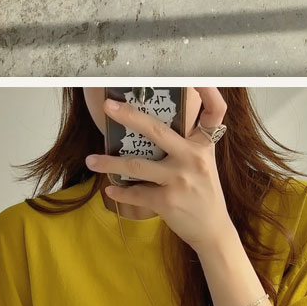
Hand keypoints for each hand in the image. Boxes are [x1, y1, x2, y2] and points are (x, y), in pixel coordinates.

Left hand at [98, 94, 226, 247]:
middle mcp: (193, 158)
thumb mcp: (204, 162)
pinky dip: (119, 191)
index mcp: (203, 144)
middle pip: (157, 131)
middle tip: (108, 106)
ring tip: (91, 160)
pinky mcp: (168, 202)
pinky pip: (136, 193)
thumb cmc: (204, 191)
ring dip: (109, 162)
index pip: (215, 111)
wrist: (213, 230)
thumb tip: (150, 123)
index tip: (194, 75)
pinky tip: (109, 188)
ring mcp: (180, 180)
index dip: (209, 91)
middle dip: (129, 116)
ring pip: (136, 165)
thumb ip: (186, 142)